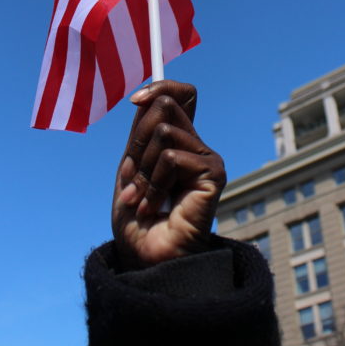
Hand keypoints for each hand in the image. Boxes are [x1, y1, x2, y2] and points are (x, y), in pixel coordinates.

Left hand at [112, 81, 225, 267]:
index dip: (160, 86)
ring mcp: (206, 159)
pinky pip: (172, 157)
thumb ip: (140, 133)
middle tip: (131, 180)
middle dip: (137, 141)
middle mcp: (195, 146)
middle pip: (166, 105)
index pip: (181, 94)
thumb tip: (146, 97)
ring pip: (164, 132)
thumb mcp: (130, 168)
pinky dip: (153, 183)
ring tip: (141, 200)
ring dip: (142, 170)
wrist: (146, 258)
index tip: (135, 100)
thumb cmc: (137, 220)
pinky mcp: (214, 173)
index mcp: (177, 141)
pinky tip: (155, 208)